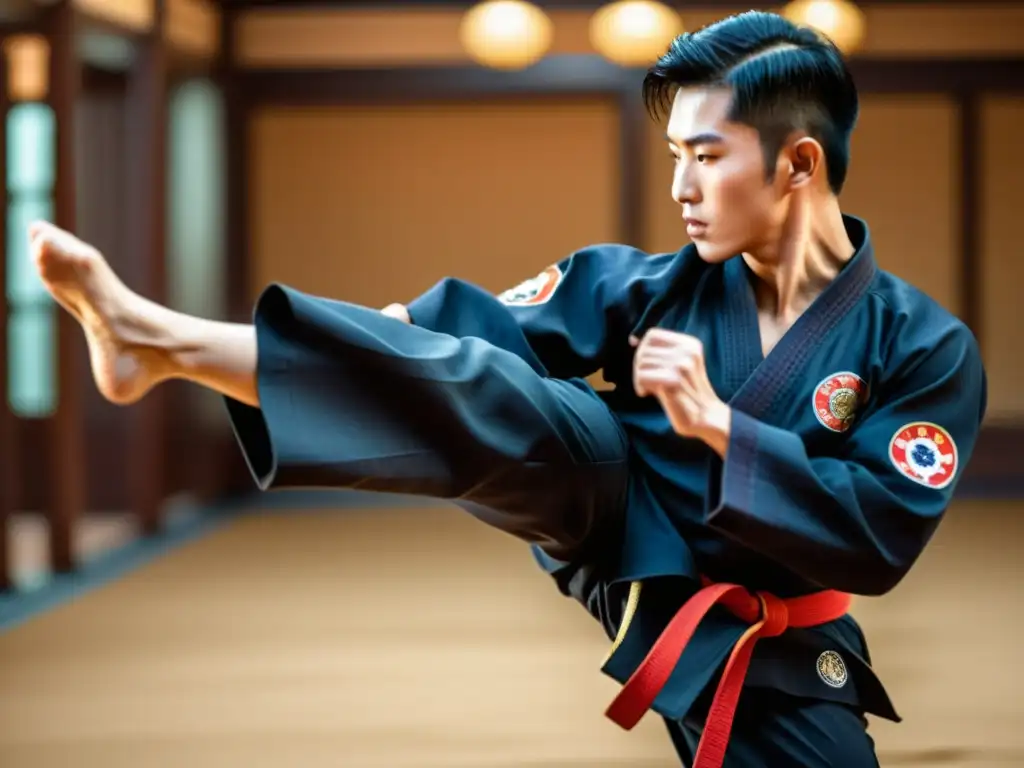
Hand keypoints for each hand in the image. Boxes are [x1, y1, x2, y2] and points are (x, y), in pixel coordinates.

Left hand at [630, 329, 730, 455]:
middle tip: (646, 382)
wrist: (705, 417)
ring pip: (641, 363)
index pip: (652, 335)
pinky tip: (648, 394)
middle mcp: (687, 351)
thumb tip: (632, 340)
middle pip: (644, 350)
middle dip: (639, 367)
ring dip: (639, 378)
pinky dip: (640, 387)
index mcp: (690, 344)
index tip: (644, 364)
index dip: (642, 348)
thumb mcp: (678, 364)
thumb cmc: (686, 392)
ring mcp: (682, 365)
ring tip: (649, 388)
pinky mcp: (674, 380)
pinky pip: (642, 376)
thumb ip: (661, 351)